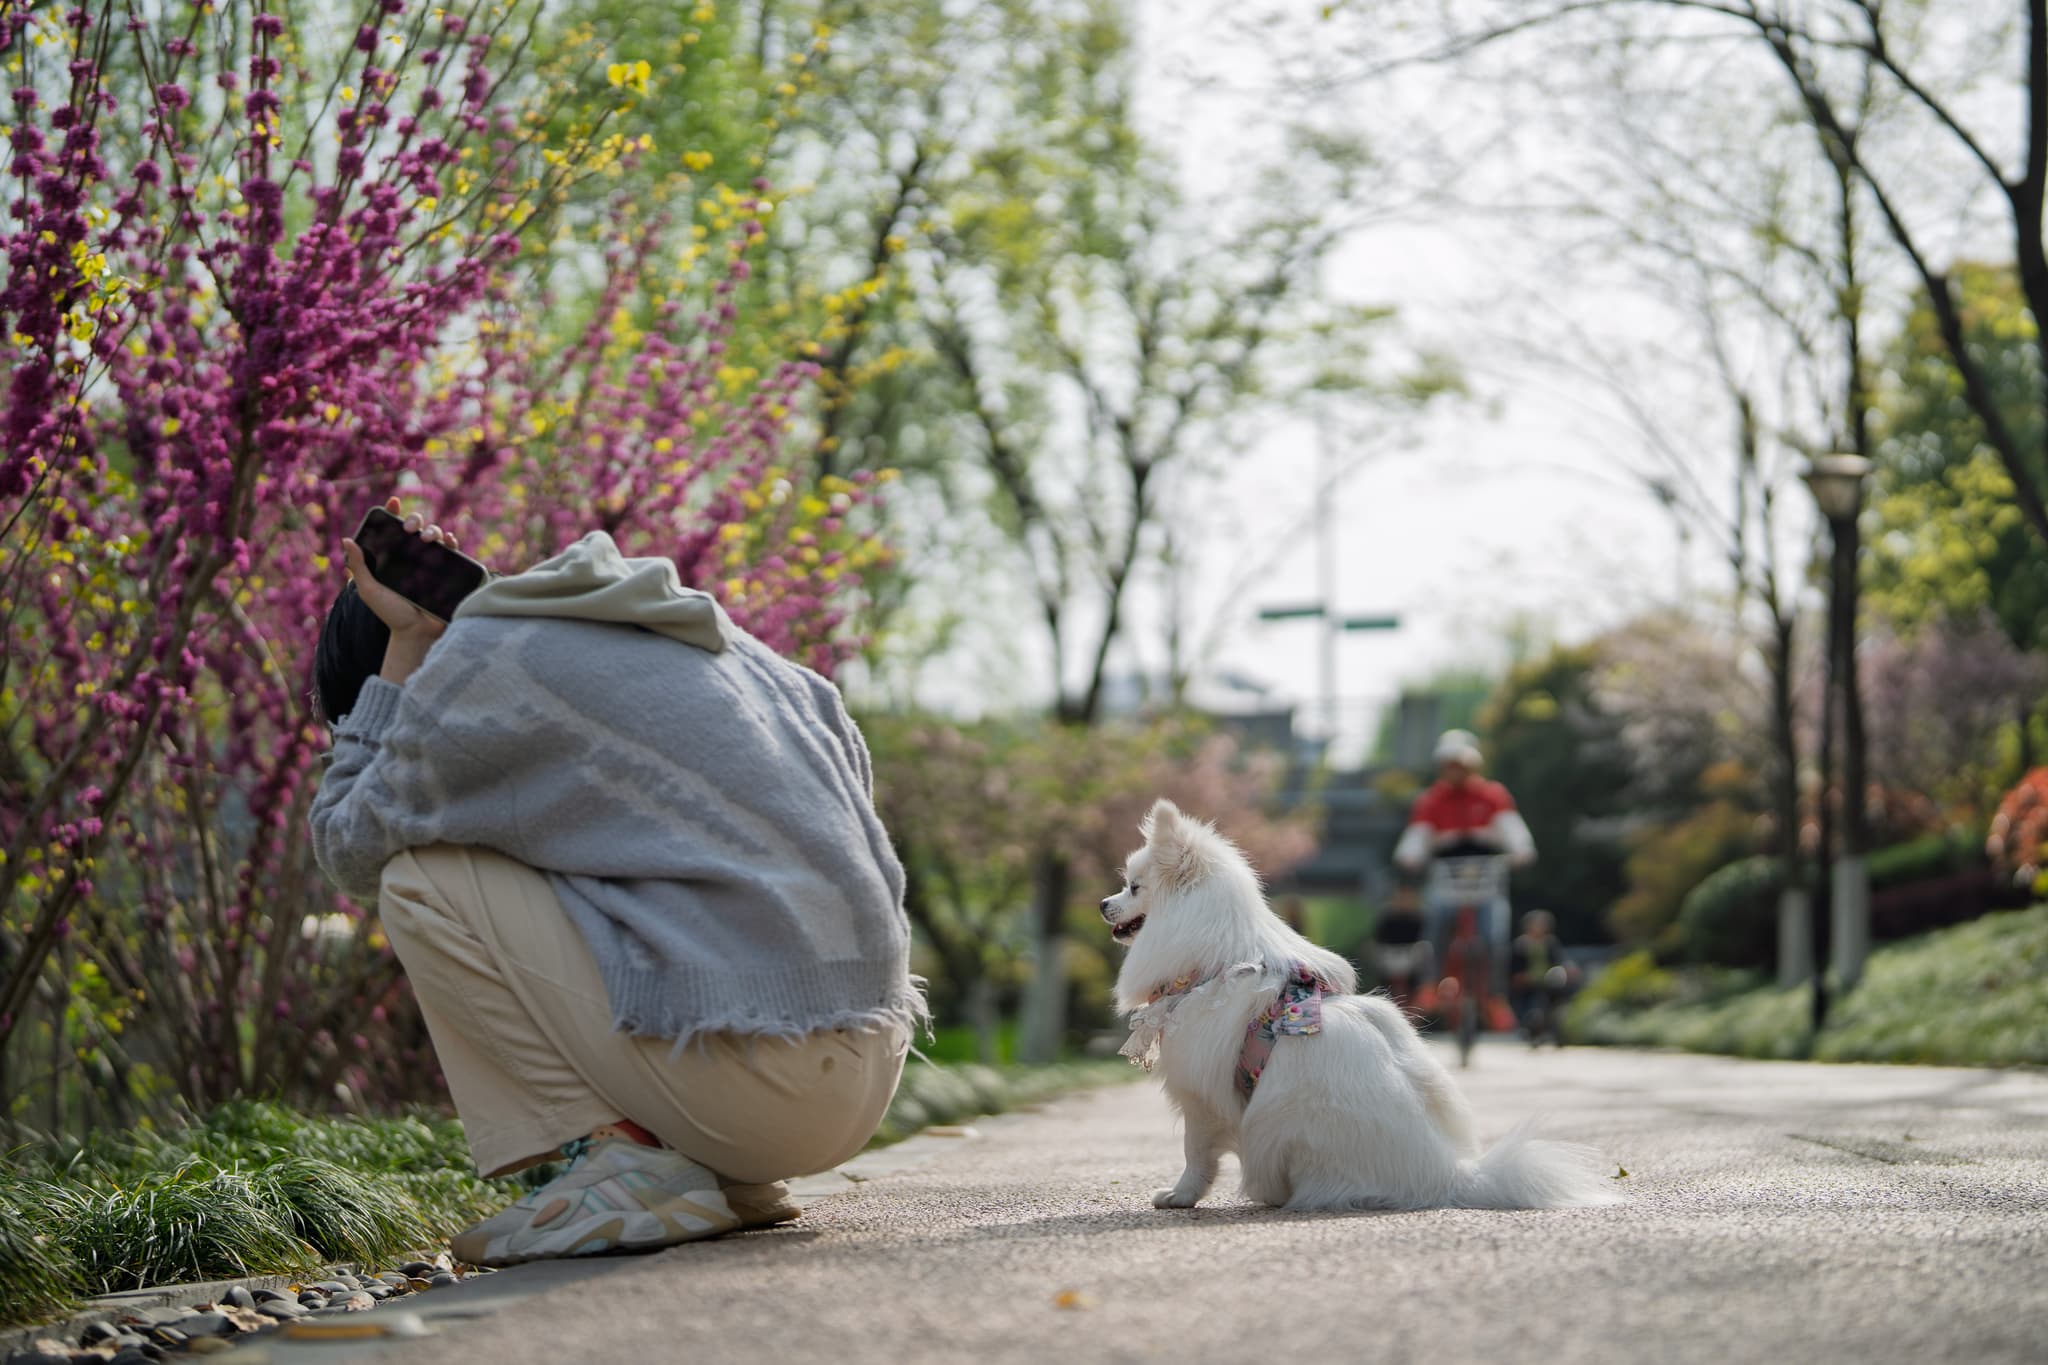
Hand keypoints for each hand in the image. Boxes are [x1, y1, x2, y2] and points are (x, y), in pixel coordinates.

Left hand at [340, 496, 460, 684]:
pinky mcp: (448, 571)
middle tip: (409, 529)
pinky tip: (448, 541)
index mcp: (393, 557)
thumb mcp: (368, 590)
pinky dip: (452, 541)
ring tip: (427, 538)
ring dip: (433, 529)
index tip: (393, 502)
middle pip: (416, 527)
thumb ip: (358, 566)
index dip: (393, 513)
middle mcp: (412, 556)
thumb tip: (346, 540)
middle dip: (414, 520)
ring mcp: (431, 563)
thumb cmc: (390, 613)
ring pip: (435, 535)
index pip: (392, 529)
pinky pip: (453, 551)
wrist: (416, 633)